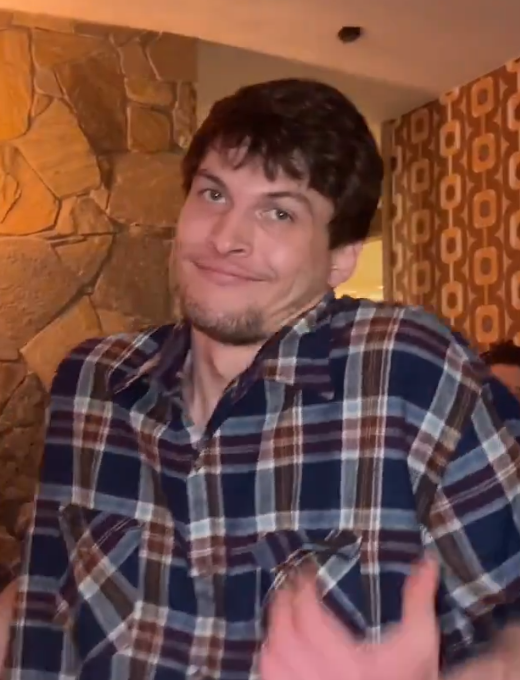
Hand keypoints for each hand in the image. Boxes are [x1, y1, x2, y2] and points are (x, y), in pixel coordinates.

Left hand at [260, 559, 438, 679]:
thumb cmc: (413, 675)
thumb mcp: (420, 639)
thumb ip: (419, 599)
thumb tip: (427, 560)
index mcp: (350, 662)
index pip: (311, 619)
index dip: (304, 589)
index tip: (307, 572)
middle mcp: (323, 678)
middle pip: (284, 637)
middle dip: (282, 605)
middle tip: (288, 585)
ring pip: (271, 660)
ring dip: (272, 631)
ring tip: (281, 612)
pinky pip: (269, 679)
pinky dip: (268, 661)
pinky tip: (275, 648)